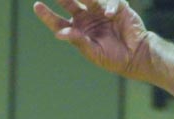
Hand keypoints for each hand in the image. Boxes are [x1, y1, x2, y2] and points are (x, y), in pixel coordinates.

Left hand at [33, 0, 154, 79]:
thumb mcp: (93, 52)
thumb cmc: (113, 58)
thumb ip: (78, 41)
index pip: (59, 21)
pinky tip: (110, 15)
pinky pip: (111, 2)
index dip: (47, 15)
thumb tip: (60, 33)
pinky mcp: (116, 7)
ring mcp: (101, 11)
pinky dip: (109, 6)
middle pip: (69, 3)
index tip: (37, 6)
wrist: (136, 55)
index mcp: (78, 31)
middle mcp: (87, 18)